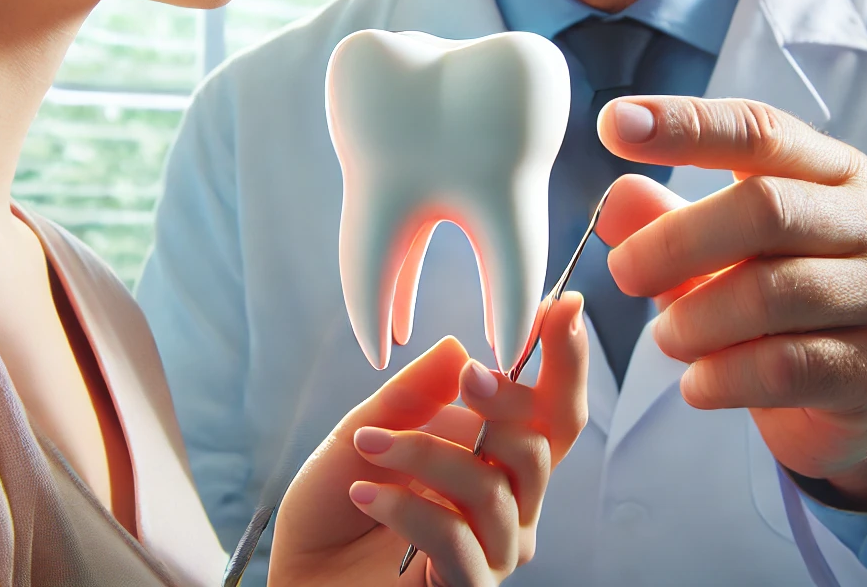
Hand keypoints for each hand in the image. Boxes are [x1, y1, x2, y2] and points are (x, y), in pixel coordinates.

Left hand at [268, 294, 587, 586]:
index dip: (566, 360)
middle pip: (543, 446)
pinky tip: (364, 494)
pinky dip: (407, 507)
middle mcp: (510, 503)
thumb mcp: (363, 432)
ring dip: (426, 456)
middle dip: (509, 404)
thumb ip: (412, 396)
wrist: (301, 578)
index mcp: (494, 456)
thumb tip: (459, 347)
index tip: (561, 306)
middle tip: (469, 380)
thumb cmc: (335, 510)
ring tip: (368, 447)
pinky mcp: (470, 586)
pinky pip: (456, 538)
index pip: (551, 411)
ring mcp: (494, 548)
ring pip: (493, 489)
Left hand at [594, 96, 866, 510]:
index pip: (760, 131)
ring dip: (694, 321)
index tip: (613, 123)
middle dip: (676, 242)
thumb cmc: (786, 307)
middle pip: (766, 209)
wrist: (860, 396)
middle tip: (625, 271)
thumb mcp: (723, 255)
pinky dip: (720, 377)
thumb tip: (615, 200)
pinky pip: (781, 367)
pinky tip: (698, 383)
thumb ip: (670, 223)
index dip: (686, 125)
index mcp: (836, 174)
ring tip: (668, 337)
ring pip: (768, 294)